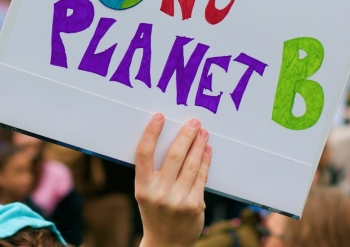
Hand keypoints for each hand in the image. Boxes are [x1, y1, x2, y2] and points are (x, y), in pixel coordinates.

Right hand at [135, 114, 210, 246]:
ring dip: (198, 145)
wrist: (166, 243)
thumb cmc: (155, 211)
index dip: (151, 133)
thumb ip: (153, 171)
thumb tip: (171, 139)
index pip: (144, 154)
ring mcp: (178, 201)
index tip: (159, 116)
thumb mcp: (145, 192)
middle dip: (185, 136)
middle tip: (193, 122)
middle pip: (173, 156)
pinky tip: (207, 150)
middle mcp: (158, 193)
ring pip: (191, 165)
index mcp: (142, 187)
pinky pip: (201, 177)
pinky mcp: (194, 206)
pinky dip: (205, 161)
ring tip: (203, 132)